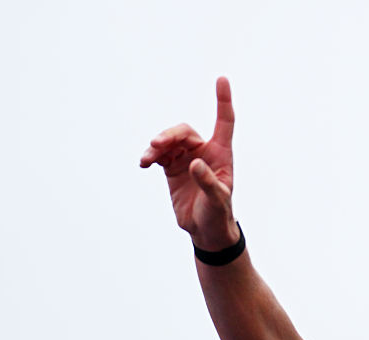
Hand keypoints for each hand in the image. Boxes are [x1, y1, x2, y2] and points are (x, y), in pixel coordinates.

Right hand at [140, 77, 237, 249]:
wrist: (206, 231)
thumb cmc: (218, 214)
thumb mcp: (218, 200)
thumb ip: (208, 182)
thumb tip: (195, 163)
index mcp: (221, 154)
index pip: (224, 121)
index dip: (223, 101)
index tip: (221, 79)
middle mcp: (204, 152)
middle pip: (185, 131)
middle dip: (170, 135)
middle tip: (157, 145)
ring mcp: (186, 159)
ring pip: (169, 141)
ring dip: (157, 146)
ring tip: (147, 158)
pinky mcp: (172, 168)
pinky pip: (159, 155)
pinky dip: (150, 156)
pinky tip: (144, 164)